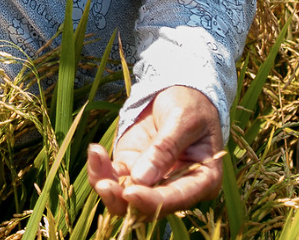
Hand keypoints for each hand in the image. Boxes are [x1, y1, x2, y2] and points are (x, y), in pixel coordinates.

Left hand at [86, 86, 222, 217]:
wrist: (179, 90)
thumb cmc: (190, 104)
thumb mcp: (183, 119)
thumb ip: (165, 148)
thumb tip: (141, 179)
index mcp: (203, 180)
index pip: (177, 199)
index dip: (153, 201)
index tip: (130, 193)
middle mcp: (177, 188)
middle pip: (147, 207)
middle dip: (122, 199)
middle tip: (104, 184)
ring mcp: (152, 180)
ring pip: (125, 199)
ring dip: (106, 186)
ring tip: (97, 159)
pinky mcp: (132, 168)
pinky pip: (113, 178)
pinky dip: (100, 169)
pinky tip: (95, 152)